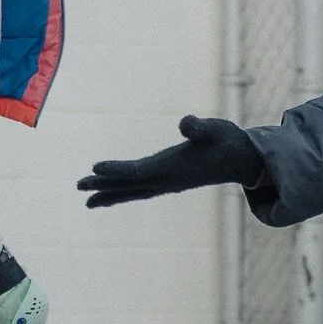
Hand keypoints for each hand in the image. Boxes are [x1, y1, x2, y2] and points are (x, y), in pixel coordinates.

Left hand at [78, 115, 265, 207]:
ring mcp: (168, 182)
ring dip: (110, 194)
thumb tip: (186, 123)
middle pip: (130, 185)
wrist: (243, 160)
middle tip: (79, 186)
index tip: (94, 168)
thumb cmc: (228, 141)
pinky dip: (125, 191)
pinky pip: (141, 190)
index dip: (117, 169)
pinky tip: (114, 192)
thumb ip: (200, 127)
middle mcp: (168, 179)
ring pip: (133, 191)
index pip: (139, 170)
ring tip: (87, 199)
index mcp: (174, 167)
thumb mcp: (215, 128)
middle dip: (104, 186)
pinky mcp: (170, 181)